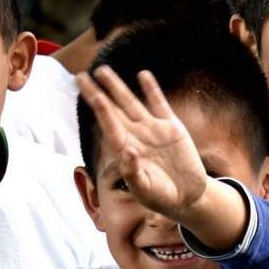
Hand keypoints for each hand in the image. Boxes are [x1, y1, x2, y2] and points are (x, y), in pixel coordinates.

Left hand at [77, 66, 208, 223]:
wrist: (188, 197)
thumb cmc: (162, 198)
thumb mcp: (146, 191)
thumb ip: (133, 173)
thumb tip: (127, 152)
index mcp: (126, 150)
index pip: (108, 124)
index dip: (98, 107)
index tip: (87, 91)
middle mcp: (136, 136)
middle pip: (113, 109)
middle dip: (98, 93)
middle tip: (80, 75)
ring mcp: (153, 130)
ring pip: (132, 103)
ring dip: (117, 87)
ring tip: (102, 70)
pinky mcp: (172, 128)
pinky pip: (159, 104)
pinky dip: (152, 90)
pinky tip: (142, 75)